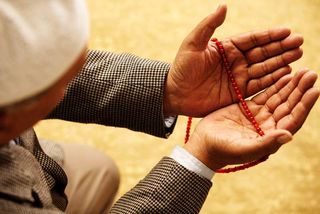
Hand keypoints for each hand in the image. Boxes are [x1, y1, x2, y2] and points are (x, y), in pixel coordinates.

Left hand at [164, 5, 302, 116]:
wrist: (176, 94)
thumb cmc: (182, 68)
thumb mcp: (192, 44)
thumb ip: (208, 26)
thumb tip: (223, 6)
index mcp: (227, 47)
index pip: (253, 39)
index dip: (270, 35)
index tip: (287, 31)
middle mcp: (236, 61)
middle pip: (263, 52)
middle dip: (281, 47)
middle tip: (299, 43)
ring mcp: (238, 77)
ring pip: (264, 68)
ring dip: (281, 62)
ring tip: (298, 56)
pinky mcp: (238, 93)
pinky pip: (259, 85)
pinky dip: (272, 80)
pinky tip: (286, 74)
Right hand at [184, 69, 318, 170]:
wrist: (204, 144)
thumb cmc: (222, 150)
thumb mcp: (243, 148)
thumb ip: (265, 143)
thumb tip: (289, 135)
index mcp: (271, 137)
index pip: (292, 119)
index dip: (304, 105)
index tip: (314, 90)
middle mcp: (269, 126)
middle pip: (289, 106)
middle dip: (300, 90)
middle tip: (311, 74)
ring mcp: (259, 116)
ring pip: (279, 98)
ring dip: (291, 85)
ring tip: (303, 71)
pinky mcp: (249, 108)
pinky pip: (266, 94)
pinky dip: (275, 85)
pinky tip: (285, 75)